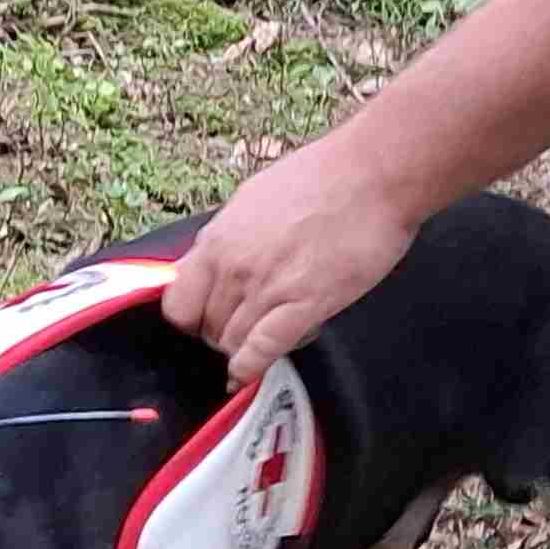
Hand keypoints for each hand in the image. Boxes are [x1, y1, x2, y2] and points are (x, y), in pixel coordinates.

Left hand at [163, 137, 421, 384]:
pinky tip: (249, 374)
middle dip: (222, 335)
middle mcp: (233, 266)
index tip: (205, 321)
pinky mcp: (303, 304)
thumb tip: (220, 259)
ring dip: (244, 349)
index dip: (192, 319)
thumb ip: (231, 236)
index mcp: (218, 239)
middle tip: (245, 329)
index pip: (178, 303)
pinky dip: (252, 367)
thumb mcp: (253, 199)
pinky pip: (263, 349)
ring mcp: (266, 287)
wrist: (371, 174)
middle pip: (206, 327)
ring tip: (265, 339)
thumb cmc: (322, 177)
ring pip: (232, 342)